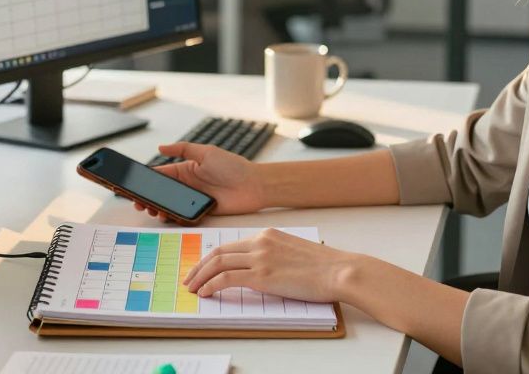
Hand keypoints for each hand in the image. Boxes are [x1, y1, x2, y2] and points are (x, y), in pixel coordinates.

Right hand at [134, 142, 266, 217]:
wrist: (254, 185)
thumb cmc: (233, 166)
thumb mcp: (206, 152)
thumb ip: (183, 149)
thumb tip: (160, 147)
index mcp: (187, 169)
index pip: (162, 175)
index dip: (147, 181)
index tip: (134, 186)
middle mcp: (189, 185)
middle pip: (162, 193)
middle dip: (149, 198)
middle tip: (140, 203)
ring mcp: (194, 200)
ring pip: (171, 206)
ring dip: (159, 209)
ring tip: (152, 210)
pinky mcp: (202, 212)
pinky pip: (184, 216)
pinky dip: (174, 218)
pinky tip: (167, 217)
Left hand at [182, 228, 361, 302]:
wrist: (339, 270)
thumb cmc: (323, 266)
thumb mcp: (293, 252)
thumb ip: (273, 255)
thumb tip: (257, 271)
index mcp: (267, 234)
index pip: (230, 245)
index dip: (211, 257)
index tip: (202, 268)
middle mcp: (260, 242)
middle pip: (219, 252)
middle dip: (199, 267)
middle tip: (189, 279)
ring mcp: (260, 258)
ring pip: (218, 264)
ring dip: (201, 277)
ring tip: (193, 288)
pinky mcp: (263, 275)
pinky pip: (227, 278)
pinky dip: (211, 285)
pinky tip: (206, 293)